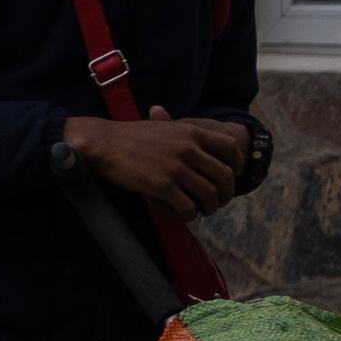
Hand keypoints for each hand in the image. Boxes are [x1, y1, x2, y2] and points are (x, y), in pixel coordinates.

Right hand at [61, 108, 245, 221]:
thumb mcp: (163, 125)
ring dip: (210, 207)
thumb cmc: (130, 136)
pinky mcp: (162, 187)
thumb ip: (184, 131)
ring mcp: (176, 169)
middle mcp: (189, 150)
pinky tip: (181, 214)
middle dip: (226, 193)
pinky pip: (188, 208)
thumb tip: (199, 142)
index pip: (230, 147)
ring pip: (209, 196)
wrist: (103, 143)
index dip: (237, 164)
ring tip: (202, 210)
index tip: (232, 174)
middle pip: (225, 176)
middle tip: (219, 200)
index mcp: (192, 132)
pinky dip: (188, 215)